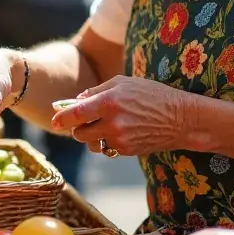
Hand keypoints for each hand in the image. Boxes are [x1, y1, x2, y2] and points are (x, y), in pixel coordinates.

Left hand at [50, 75, 187, 155]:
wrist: (180, 118)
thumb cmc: (150, 94)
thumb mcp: (123, 83)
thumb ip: (95, 91)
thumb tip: (73, 102)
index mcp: (109, 102)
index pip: (75, 114)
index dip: (61, 118)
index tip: (54, 119)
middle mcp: (112, 123)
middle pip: (79, 133)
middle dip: (77, 127)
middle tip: (84, 119)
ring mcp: (119, 140)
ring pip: (90, 144)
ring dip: (90, 136)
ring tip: (103, 124)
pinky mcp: (126, 151)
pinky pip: (105, 148)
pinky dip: (105, 141)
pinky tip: (118, 131)